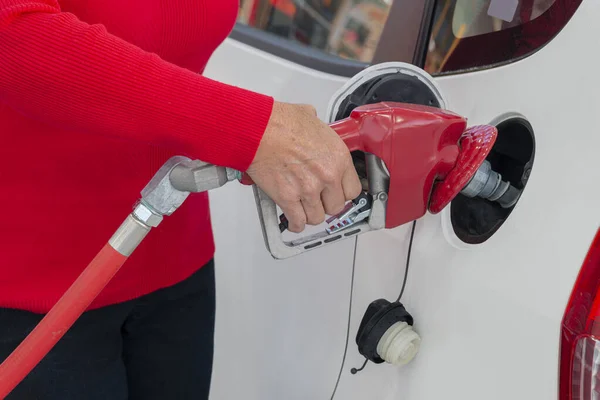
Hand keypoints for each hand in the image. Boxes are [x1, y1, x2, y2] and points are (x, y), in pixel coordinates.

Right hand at [246, 101, 361, 232]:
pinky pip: (298, 221)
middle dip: (326, 204)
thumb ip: (320, 134)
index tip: (337, 193)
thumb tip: (316, 135)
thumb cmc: (279, 122)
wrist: (257, 130)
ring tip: (304, 209)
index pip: (353, 190)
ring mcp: (308, 190)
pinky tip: (294, 221)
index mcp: (338, 157)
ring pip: (317, 217)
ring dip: (310, 214)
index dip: (343, 193)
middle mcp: (327, 176)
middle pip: (336, 206)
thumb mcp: (312, 120)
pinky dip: (295, 224)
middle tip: (318, 200)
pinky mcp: (288, 199)